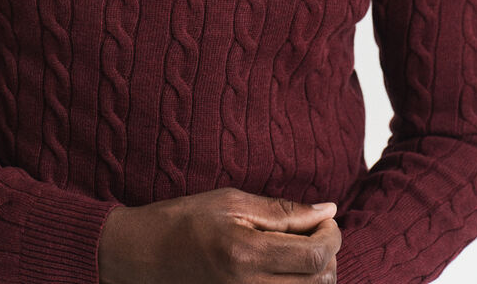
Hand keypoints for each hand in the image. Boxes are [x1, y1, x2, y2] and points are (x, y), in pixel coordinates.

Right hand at [97, 187, 340, 283]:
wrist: (143, 256)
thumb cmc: (184, 220)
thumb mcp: (232, 202)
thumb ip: (283, 211)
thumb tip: (328, 210)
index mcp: (247, 255)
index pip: (316, 256)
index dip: (332, 235)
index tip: (325, 219)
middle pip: (319, 283)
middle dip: (328, 254)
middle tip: (313, 232)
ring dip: (316, 275)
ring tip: (300, 250)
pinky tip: (286, 270)